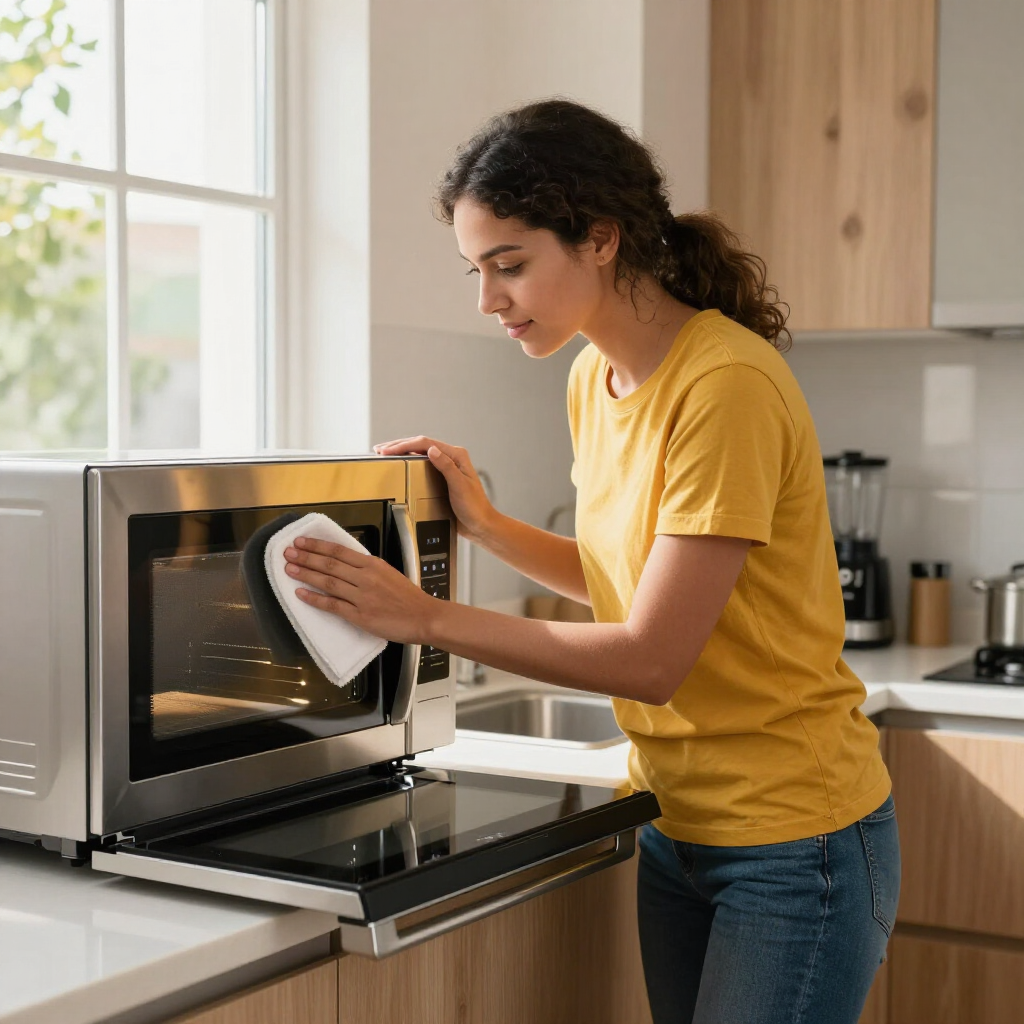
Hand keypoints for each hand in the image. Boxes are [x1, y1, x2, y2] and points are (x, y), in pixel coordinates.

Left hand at [284, 536, 436, 644]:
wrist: (424, 617)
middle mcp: (365, 577)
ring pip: (328, 581)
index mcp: (373, 564)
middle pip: (329, 563)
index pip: (339, 550)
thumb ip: (367, 568)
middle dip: (306, 557)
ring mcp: (362, 596)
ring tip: (290, 569)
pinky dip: (315, 599)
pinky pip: (332, 605)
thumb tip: (345, 563)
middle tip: (288, 552)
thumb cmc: (409, 598)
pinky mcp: (360, 615)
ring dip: (306, 574)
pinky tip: (301, 594)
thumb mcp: (389, 572)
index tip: (301, 541)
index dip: (317, 545)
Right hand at [373, 435, 494, 541]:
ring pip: (420, 453)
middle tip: (380, 449)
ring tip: (386, 453)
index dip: (404, 445)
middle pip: (421, 445)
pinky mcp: (442, 477)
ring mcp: (446, 467)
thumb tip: (432, 450)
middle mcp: (452, 458)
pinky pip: (422, 465)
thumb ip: (446, 466)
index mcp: (457, 456)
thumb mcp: (459, 486)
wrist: (480, 524)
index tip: (388, 450)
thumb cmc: (474, 507)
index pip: (426, 444)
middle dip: (399, 445)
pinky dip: (409, 462)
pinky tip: (400, 464)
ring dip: (402, 452)